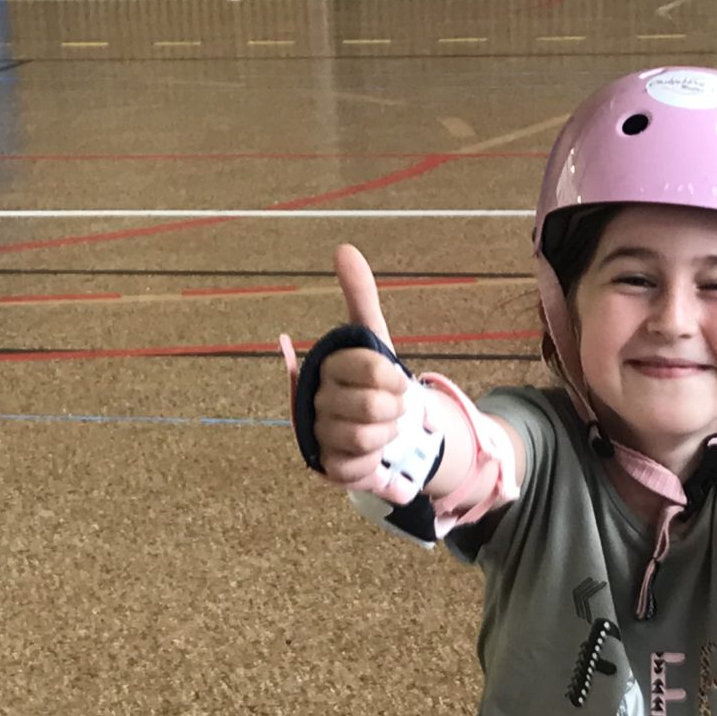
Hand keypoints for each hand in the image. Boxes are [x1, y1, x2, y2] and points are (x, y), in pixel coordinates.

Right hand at [282, 244, 413, 502]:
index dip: (393, 378)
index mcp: (328, 364)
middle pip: (371, 408)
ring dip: (388, 435)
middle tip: (397, 409)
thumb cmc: (375, 381)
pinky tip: (375, 450)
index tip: (399, 380)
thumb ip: (360, 295)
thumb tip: (343, 248)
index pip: (369, 367)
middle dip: (396, 411)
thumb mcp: (373, 339)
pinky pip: (356, 467)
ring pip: (366, 438)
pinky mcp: (326, 464)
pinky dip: (375, 460)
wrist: (380, 425)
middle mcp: (316, 398)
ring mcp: (319, 432)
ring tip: (387, 428)